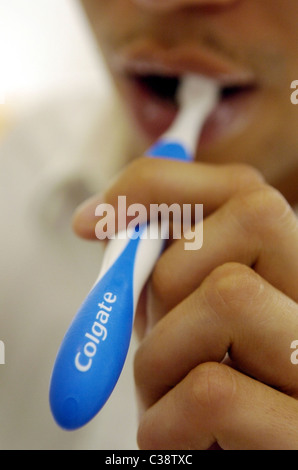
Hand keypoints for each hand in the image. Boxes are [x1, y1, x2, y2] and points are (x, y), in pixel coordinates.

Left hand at [73, 157, 297, 449]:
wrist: (221, 459)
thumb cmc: (194, 396)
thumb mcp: (174, 320)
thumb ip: (151, 262)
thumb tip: (91, 217)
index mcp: (290, 277)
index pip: (248, 189)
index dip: (162, 187)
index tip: (92, 217)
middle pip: (257, 218)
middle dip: (171, 273)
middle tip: (151, 332)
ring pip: (229, 295)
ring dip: (159, 358)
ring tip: (166, 397)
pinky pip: (212, 389)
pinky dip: (165, 421)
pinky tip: (180, 439)